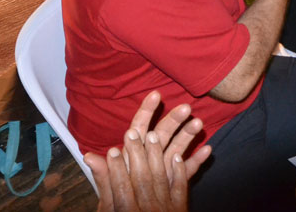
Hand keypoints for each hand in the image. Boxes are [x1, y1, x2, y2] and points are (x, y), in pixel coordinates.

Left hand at [85, 91, 210, 211]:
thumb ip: (104, 174)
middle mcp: (148, 159)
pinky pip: (186, 172)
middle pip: (161, 134)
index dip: (146, 111)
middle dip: (173, 119)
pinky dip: (196, 161)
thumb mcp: (108, 192)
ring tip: (199, 123)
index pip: (138, 128)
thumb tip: (88, 157)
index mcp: (131, 157)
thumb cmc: (115, 206)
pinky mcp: (174, 185)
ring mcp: (162, 170)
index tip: (155, 95)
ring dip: (188, 136)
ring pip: (177, 149)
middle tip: (186, 108)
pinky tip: (207, 150)